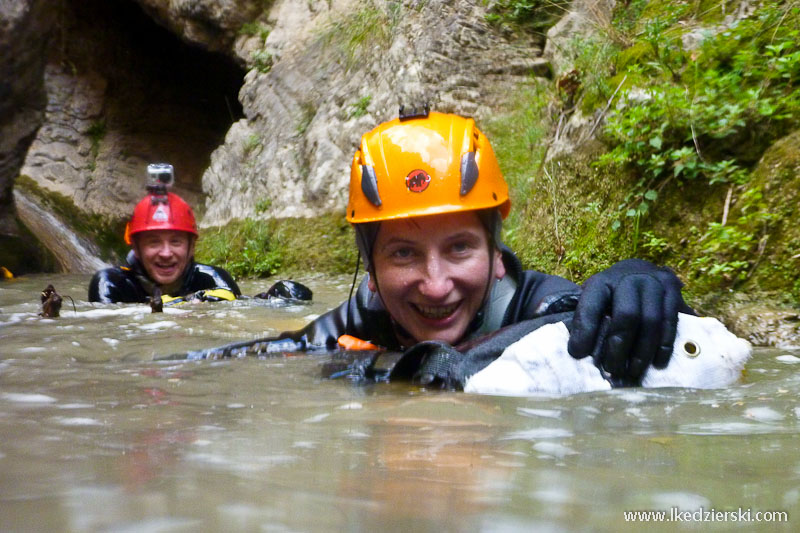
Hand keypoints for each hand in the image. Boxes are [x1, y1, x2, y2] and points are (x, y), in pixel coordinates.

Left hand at [567, 259, 692, 383]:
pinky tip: (657, 362)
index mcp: (603, 281)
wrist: (642, 271)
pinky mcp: (674, 290)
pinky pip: (670, 322)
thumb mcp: (596, 300)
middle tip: (613, 370)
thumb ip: (589, 320)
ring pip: (651, 321)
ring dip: (642, 352)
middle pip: (627, 316)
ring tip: (634, 372)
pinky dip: (664, 345)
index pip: (592, 305)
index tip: (578, 354)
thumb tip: (581, 354)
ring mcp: (655, 282)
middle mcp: (630, 278)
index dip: (585, 330)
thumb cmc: (613, 294)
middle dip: (619, 348)